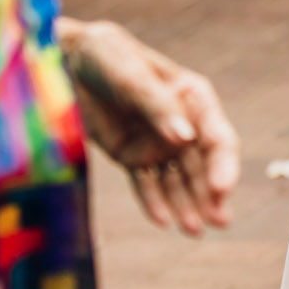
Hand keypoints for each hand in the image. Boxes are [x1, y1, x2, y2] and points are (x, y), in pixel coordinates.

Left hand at [58, 17, 239, 236]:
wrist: (63, 62)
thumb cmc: (105, 57)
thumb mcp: (131, 76)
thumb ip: (158, 105)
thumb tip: (186, 137)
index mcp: (192, 98)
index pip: (217, 137)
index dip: (224, 164)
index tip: (222, 189)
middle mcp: (180, 123)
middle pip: (202, 165)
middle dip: (211, 193)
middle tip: (220, 221)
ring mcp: (156, 142)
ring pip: (177, 180)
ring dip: (187, 204)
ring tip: (194, 232)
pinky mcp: (131, 155)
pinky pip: (145, 184)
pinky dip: (154, 203)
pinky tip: (164, 222)